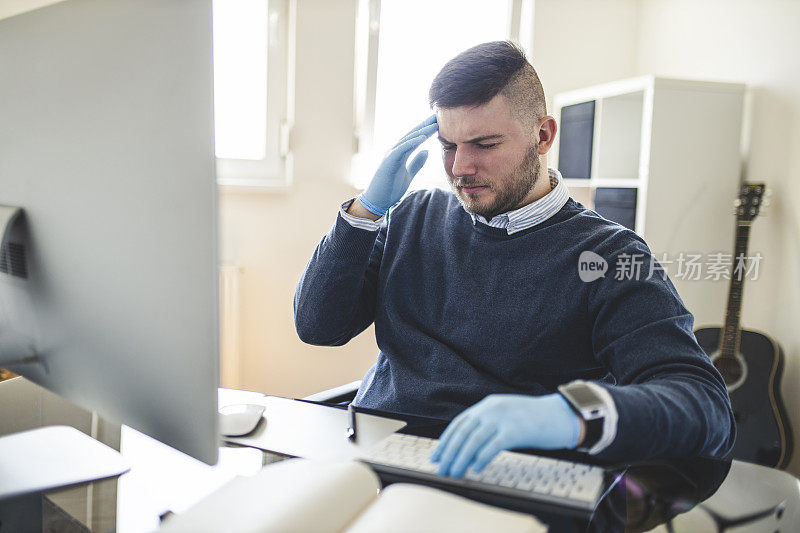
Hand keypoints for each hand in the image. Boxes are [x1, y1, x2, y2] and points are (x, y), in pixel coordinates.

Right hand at [357, 115, 437, 215]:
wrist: (377, 201)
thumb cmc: (390, 188)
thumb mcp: (408, 174)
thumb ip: (416, 163)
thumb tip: (427, 151)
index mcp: (400, 153)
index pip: (415, 138)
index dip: (426, 130)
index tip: (438, 122)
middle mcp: (395, 151)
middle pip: (412, 135)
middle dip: (425, 125)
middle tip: (437, 116)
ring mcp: (390, 155)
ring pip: (407, 140)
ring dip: (421, 131)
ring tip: (434, 125)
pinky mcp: (388, 162)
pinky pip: (401, 149)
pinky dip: (411, 142)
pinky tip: (422, 137)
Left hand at [430, 394, 581, 477]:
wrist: (561, 414)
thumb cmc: (533, 420)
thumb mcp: (506, 416)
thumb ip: (487, 427)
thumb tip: (468, 451)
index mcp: (487, 405)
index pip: (459, 423)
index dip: (445, 441)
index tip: (437, 455)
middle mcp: (491, 409)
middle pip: (462, 433)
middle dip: (449, 453)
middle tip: (441, 469)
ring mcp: (503, 418)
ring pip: (473, 440)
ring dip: (460, 459)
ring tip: (454, 473)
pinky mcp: (515, 430)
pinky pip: (492, 446)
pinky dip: (481, 458)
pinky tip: (476, 468)